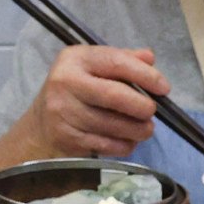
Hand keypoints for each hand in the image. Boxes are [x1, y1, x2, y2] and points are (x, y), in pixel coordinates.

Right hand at [27, 45, 166, 158]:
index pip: (116, 63)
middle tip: (152, 112)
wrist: (40, 127)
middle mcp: (66, 82)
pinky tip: (128, 141)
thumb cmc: (73, 92)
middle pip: (114, 95)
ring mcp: (63, 112)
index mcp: (75, 59)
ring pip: (111, 124)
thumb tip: (149, 59)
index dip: (145, 76)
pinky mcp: (66, 137)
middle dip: (141, 106)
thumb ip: (121, 60)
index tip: (164, 88)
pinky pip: (105, 144)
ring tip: (145, 130)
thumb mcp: (91, 68)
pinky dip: (123, 145)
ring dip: (136, 130)